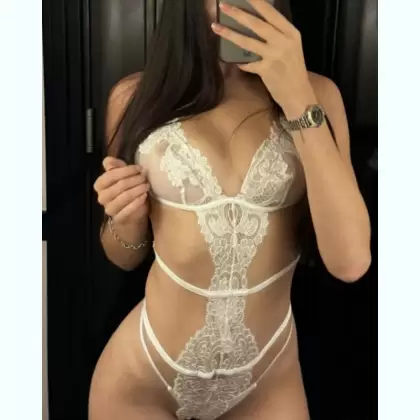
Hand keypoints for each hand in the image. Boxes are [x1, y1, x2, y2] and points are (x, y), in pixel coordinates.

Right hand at [93, 157, 149, 223]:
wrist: (131, 214)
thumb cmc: (126, 191)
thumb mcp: (122, 176)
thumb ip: (116, 166)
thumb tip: (109, 160)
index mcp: (100, 185)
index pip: (111, 175)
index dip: (126, 170)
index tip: (139, 168)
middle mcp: (102, 197)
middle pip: (120, 185)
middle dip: (135, 179)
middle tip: (145, 177)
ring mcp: (109, 209)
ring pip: (125, 196)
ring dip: (138, 189)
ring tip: (147, 185)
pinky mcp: (118, 218)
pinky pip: (129, 209)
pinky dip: (138, 201)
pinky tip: (144, 196)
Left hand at [212, 0, 316, 118]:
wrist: (299, 94)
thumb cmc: (294, 71)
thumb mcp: (292, 48)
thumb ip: (279, 36)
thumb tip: (257, 25)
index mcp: (291, 33)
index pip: (271, 13)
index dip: (256, 3)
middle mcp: (284, 41)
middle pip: (256, 24)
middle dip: (238, 14)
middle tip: (223, 6)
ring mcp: (274, 56)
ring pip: (247, 42)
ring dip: (230, 34)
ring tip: (216, 27)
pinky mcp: (266, 70)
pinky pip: (248, 63)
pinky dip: (241, 63)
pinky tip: (236, 62)